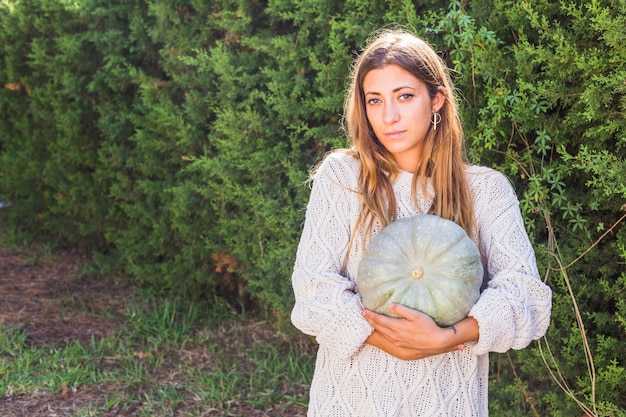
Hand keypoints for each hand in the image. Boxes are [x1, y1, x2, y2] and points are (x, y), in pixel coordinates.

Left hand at [362, 303, 477, 360]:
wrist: (437, 342)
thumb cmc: (428, 327)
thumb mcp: (416, 315)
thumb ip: (402, 310)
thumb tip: (390, 305)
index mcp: (396, 327)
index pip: (379, 320)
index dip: (370, 315)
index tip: (364, 310)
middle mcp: (394, 336)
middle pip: (378, 327)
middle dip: (370, 321)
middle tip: (363, 315)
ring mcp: (397, 343)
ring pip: (382, 335)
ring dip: (374, 328)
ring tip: (369, 323)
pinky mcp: (401, 347)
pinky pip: (387, 340)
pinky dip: (381, 335)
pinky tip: (381, 333)